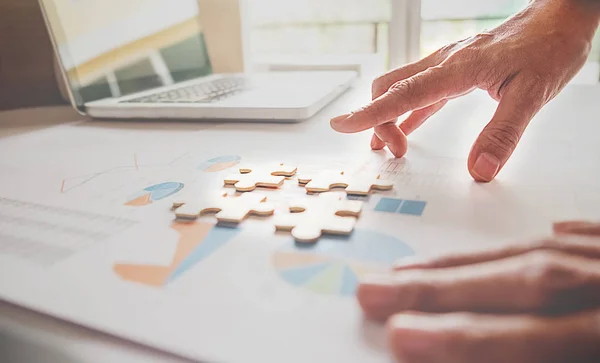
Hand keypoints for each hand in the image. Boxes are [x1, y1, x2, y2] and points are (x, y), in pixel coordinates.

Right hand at [331, 0, 599, 181]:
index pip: (403, 94)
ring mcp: (449, 64)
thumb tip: (479, 170)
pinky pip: (422, 90)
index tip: (341, 125)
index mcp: (457, 68)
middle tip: (393, 152)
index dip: (369, 113)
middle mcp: (445, 63)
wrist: (561, 18)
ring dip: (389, 115)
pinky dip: (408, 111)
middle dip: (379, 121)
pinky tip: (408, 128)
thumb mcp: (532, 95)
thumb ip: (503, 134)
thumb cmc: (548, 48)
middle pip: (391, 88)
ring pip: (402, 87)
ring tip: (391, 146)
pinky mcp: (457, 69)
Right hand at [357, 221, 599, 362]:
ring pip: (538, 250)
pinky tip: (507, 247)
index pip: (531, 336)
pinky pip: (580, 235)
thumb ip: (539, 352)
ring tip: (412, 271)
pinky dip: (536, 242)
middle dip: (440, 288)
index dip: (463, 336)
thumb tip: (465, 352)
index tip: (402, 336)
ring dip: (467, 263)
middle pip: (521, 280)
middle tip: (377, 292)